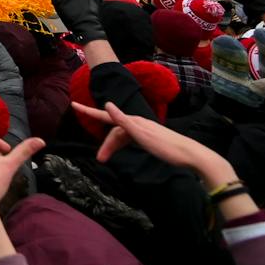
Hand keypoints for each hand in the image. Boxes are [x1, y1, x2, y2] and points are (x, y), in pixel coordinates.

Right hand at [69, 100, 238, 187]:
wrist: (191, 155)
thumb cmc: (167, 147)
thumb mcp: (142, 136)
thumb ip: (123, 121)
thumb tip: (107, 104)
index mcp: (134, 121)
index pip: (107, 114)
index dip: (89, 111)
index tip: (73, 105)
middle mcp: (138, 123)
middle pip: (114, 130)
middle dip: (105, 144)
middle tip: (100, 160)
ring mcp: (145, 131)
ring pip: (122, 136)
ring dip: (113, 147)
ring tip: (107, 160)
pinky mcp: (150, 139)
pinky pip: (129, 139)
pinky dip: (122, 145)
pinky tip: (122, 151)